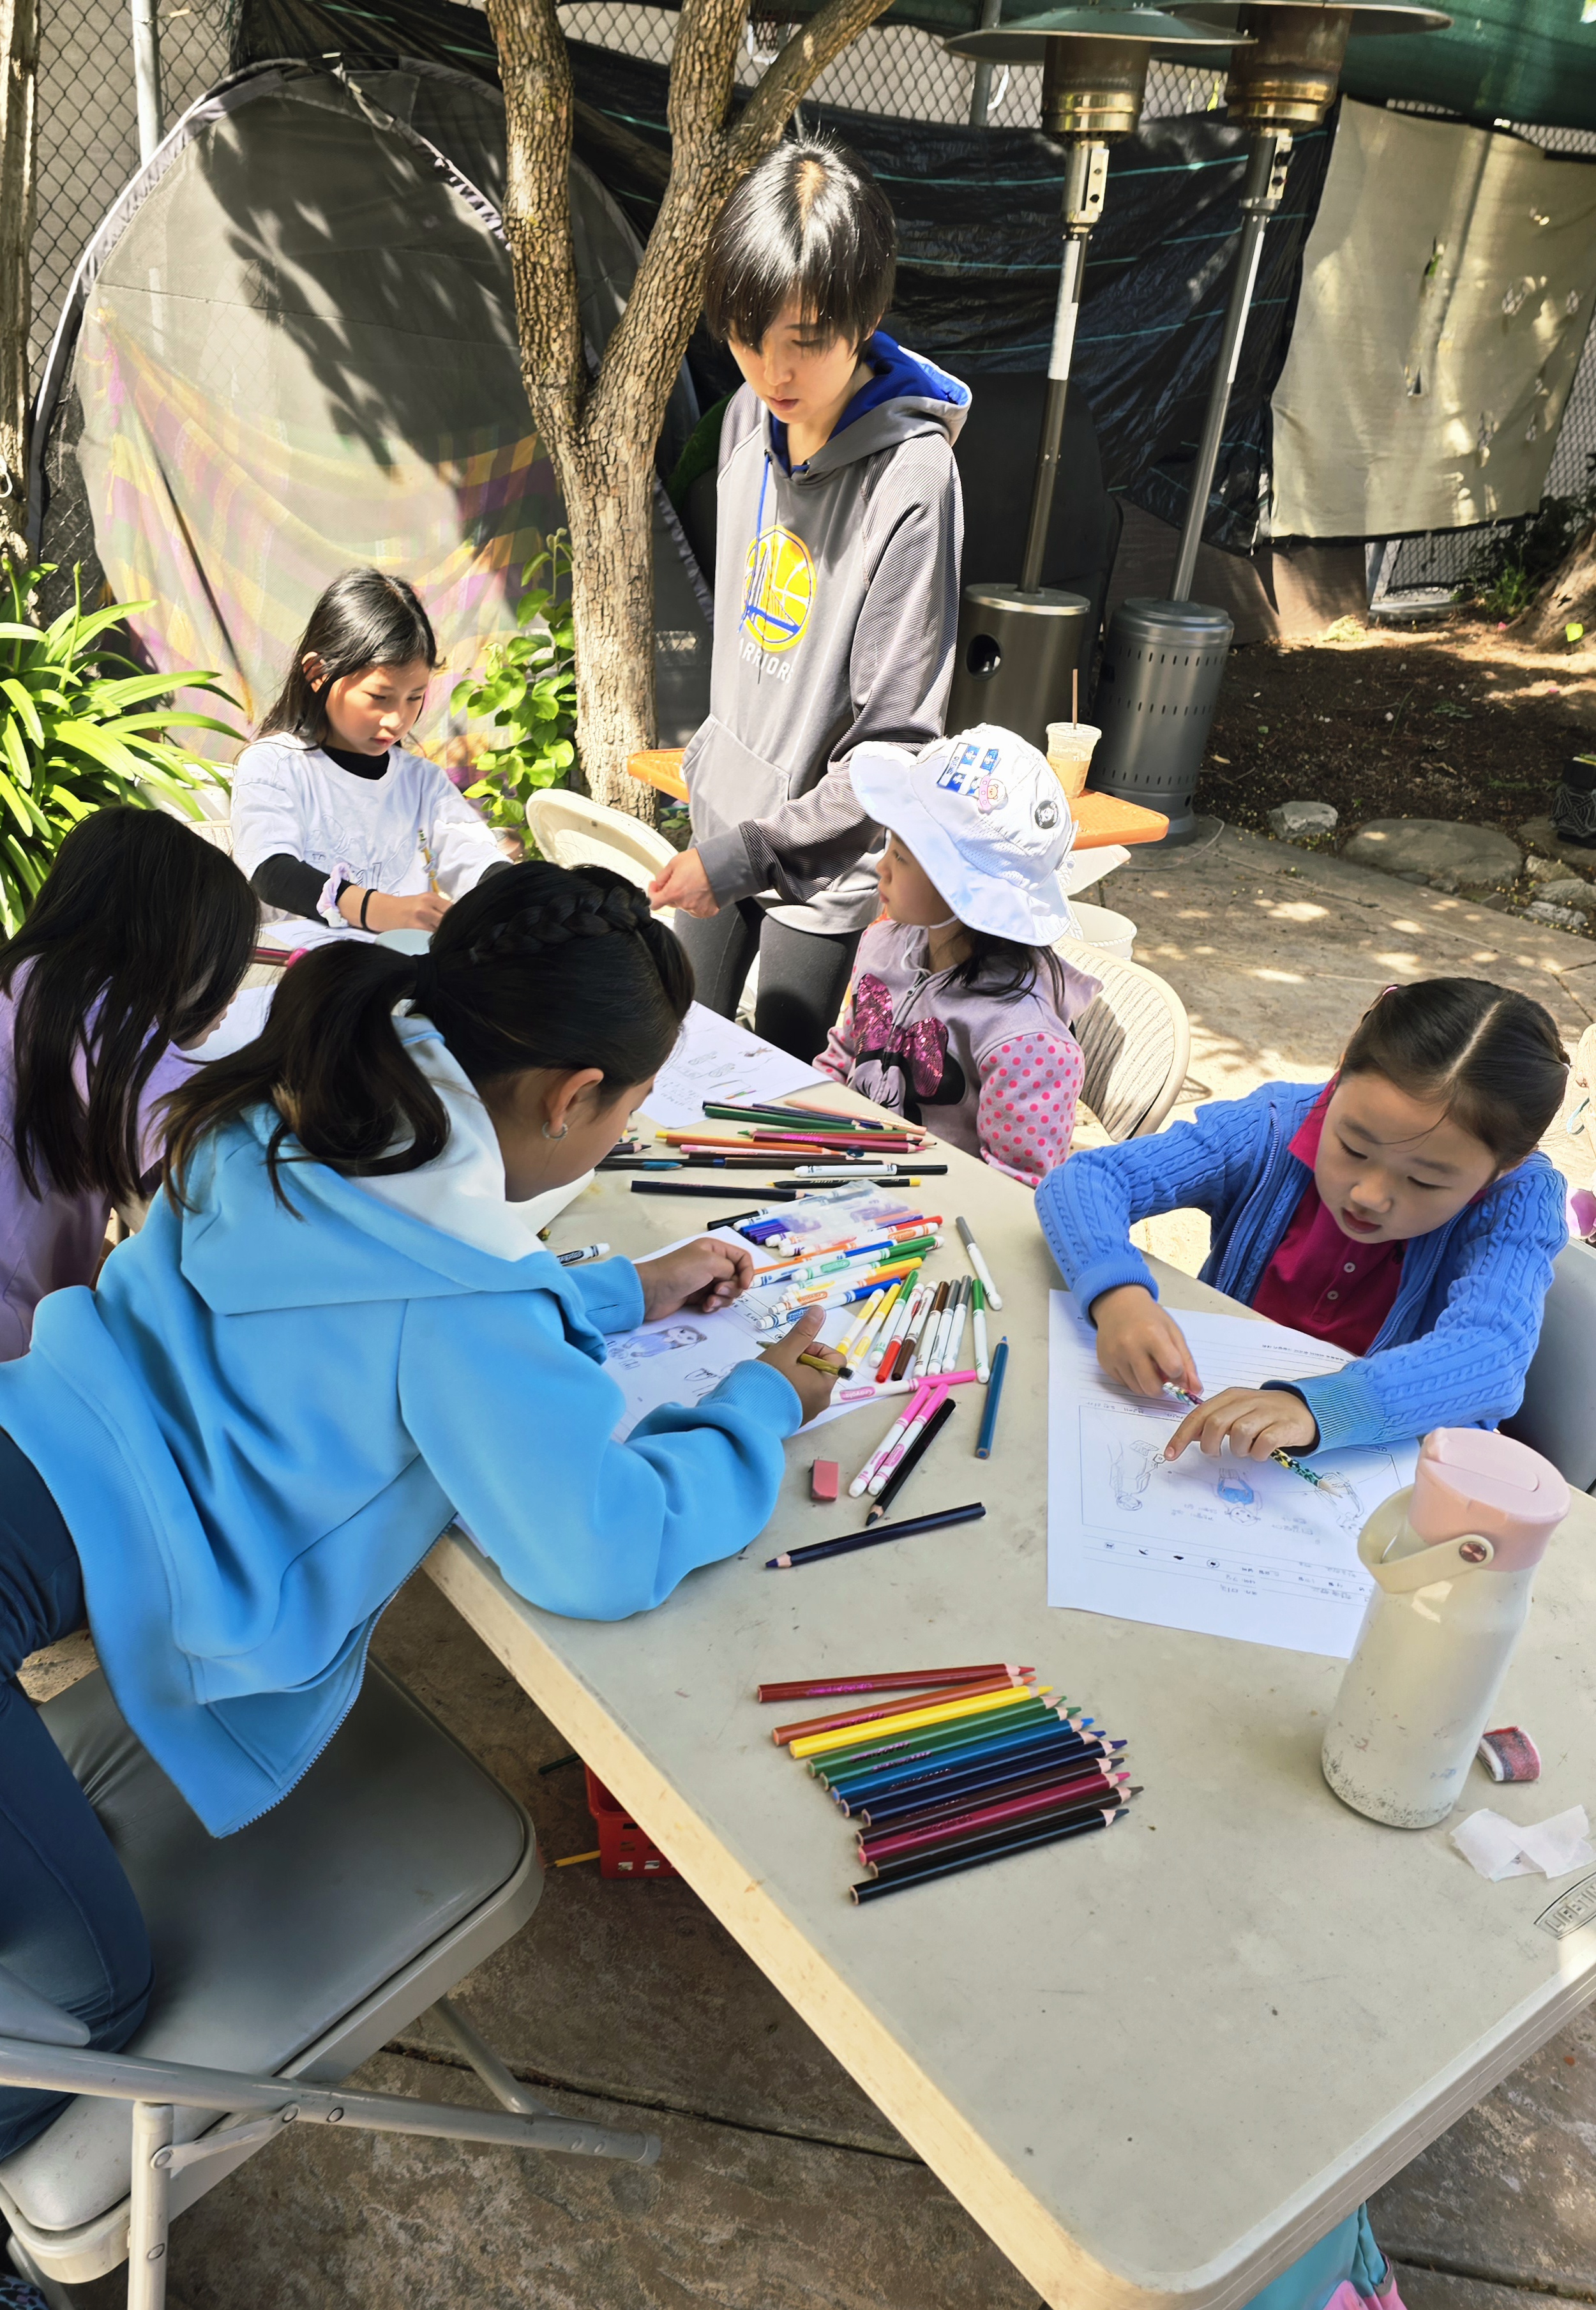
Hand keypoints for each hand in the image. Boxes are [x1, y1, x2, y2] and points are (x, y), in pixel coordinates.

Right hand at [340, 887, 450, 933]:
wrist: (382, 911)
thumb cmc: (405, 906)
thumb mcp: (423, 901)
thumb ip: (440, 907)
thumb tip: (458, 918)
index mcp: (431, 898)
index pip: (453, 909)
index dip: (459, 919)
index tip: (461, 925)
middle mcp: (426, 907)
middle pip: (449, 921)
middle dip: (454, 929)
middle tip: (457, 935)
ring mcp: (420, 920)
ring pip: (441, 931)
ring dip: (445, 937)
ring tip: (447, 940)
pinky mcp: (414, 931)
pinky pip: (431, 939)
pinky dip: (435, 942)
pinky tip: (436, 944)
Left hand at [635, 1235, 752, 1320]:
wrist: (652, 1292)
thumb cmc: (678, 1272)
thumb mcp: (710, 1262)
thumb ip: (731, 1267)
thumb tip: (735, 1278)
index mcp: (715, 1249)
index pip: (742, 1258)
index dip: (748, 1271)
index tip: (744, 1285)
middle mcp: (712, 1264)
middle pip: (737, 1277)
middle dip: (732, 1287)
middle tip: (718, 1290)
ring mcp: (705, 1281)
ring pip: (728, 1292)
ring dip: (722, 1299)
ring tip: (709, 1300)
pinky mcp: (699, 1296)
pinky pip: (717, 1302)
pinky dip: (713, 1305)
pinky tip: (704, 1306)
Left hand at [647, 848, 717, 918]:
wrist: (724, 865)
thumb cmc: (702, 862)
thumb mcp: (675, 862)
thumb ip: (662, 875)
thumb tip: (657, 883)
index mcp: (673, 892)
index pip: (654, 903)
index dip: (652, 894)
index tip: (655, 887)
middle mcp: (684, 903)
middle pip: (670, 902)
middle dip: (671, 891)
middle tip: (679, 878)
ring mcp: (696, 909)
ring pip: (683, 905)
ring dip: (684, 896)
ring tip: (694, 882)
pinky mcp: (707, 911)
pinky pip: (696, 909)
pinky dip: (696, 901)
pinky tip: (701, 890)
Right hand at [757, 1307, 843, 1424]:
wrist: (746, 1416)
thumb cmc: (767, 1381)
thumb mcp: (785, 1350)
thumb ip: (803, 1331)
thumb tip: (820, 1311)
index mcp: (824, 1383)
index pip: (834, 1357)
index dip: (817, 1349)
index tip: (796, 1350)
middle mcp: (822, 1399)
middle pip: (820, 1369)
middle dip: (802, 1360)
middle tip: (781, 1361)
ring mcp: (810, 1411)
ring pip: (808, 1383)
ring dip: (794, 1373)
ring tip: (774, 1374)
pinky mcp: (797, 1417)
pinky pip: (799, 1396)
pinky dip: (789, 1388)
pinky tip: (772, 1388)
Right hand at [1091, 1284, 1201, 1399]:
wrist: (1117, 1305)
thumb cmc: (1149, 1317)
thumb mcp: (1173, 1332)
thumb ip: (1186, 1362)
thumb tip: (1196, 1389)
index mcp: (1152, 1335)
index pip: (1173, 1368)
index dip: (1178, 1372)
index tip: (1175, 1365)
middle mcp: (1130, 1346)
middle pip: (1152, 1388)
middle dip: (1163, 1388)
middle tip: (1163, 1375)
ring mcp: (1115, 1356)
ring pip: (1138, 1390)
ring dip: (1147, 1384)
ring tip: (1148, 1366)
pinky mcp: (1105, 1363)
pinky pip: (1125, 1384)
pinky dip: (1134, 1379)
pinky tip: (1133, 1363)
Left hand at [1164, 1387, 1319, 1463]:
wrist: (1304, 1409)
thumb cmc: (1264, 1414)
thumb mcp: (1236, 1412)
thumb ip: (1212, 1421)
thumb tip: (1186, 1436)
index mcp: (1230, 1397)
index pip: (1199, 1415)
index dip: (1181, 1436)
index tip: (1170, 1454)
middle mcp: (1246, 1401)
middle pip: (1215, 1424)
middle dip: (1210, 1444)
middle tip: (1216, 1453)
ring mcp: (1267, 1413)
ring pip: (1240, 1433)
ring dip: (1238, 1449)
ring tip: (1246, 1449)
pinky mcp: (1284, 1427)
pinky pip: (1264, 1443)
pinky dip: (1259, 1453)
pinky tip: (1262, 1452)